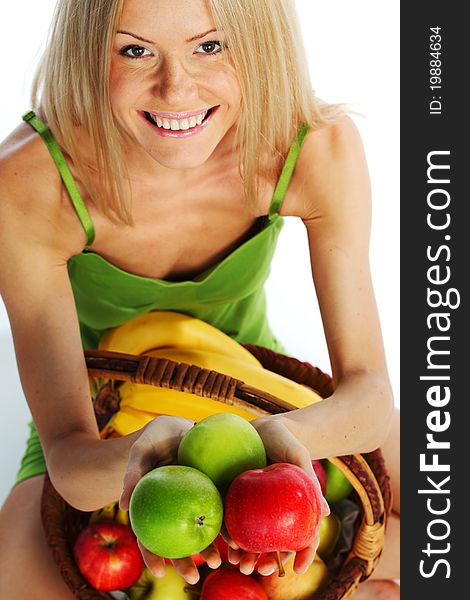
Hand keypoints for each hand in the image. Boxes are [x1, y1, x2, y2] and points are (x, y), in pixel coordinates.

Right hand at [119, 415, 221, 582]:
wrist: (178, 425)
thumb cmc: (153, 438)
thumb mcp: (140, 451)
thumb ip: (132, 474)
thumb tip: (122, 504)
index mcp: (152, 506)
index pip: (148, 536)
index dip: (151, 555)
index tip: (158, 572)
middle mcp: (173, 509)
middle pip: (176, 541)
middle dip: (184, 562)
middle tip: (194, 578)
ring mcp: (193, 502)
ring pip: (200, 530)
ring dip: (210, 548)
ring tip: (221, 561)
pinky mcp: (212, 491)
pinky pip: (219, 510)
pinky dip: (226, 523)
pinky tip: (236, 535)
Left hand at [225, 415, 328, 575]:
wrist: (264, 426)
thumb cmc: (287, 442)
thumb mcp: (299, 456)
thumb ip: (310, 480)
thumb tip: (326, 514)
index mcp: (293, 506)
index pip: (302, 535)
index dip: (303, 553)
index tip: (299, 569)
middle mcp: (273, 510)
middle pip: (273, 542)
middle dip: (265, 562)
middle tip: (258, 571)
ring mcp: (253, 505)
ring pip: (250, 535)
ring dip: (245, 553)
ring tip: (236, 563)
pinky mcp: (233, 495)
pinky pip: (230, 516)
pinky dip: (227, 531)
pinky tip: (222, 540)